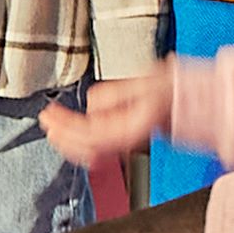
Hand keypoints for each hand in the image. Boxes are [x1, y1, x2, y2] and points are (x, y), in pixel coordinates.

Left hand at [41, 70, 166, 164]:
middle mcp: (127, 139)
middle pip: (87, 146)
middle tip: (46, 119)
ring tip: (52, 126)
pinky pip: (97, 149)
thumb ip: (118, 93)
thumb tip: (91, 103)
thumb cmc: (170, 89)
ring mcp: (124, 141)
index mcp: (132, 127)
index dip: (67, 125)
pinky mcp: (122, 138)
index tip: (51, 114)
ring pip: (90, 152)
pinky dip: (79, 145)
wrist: (187, 99)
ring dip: (67, 140)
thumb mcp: (147, 81)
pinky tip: (69, 138)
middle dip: (62, 134)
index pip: (91, 133)